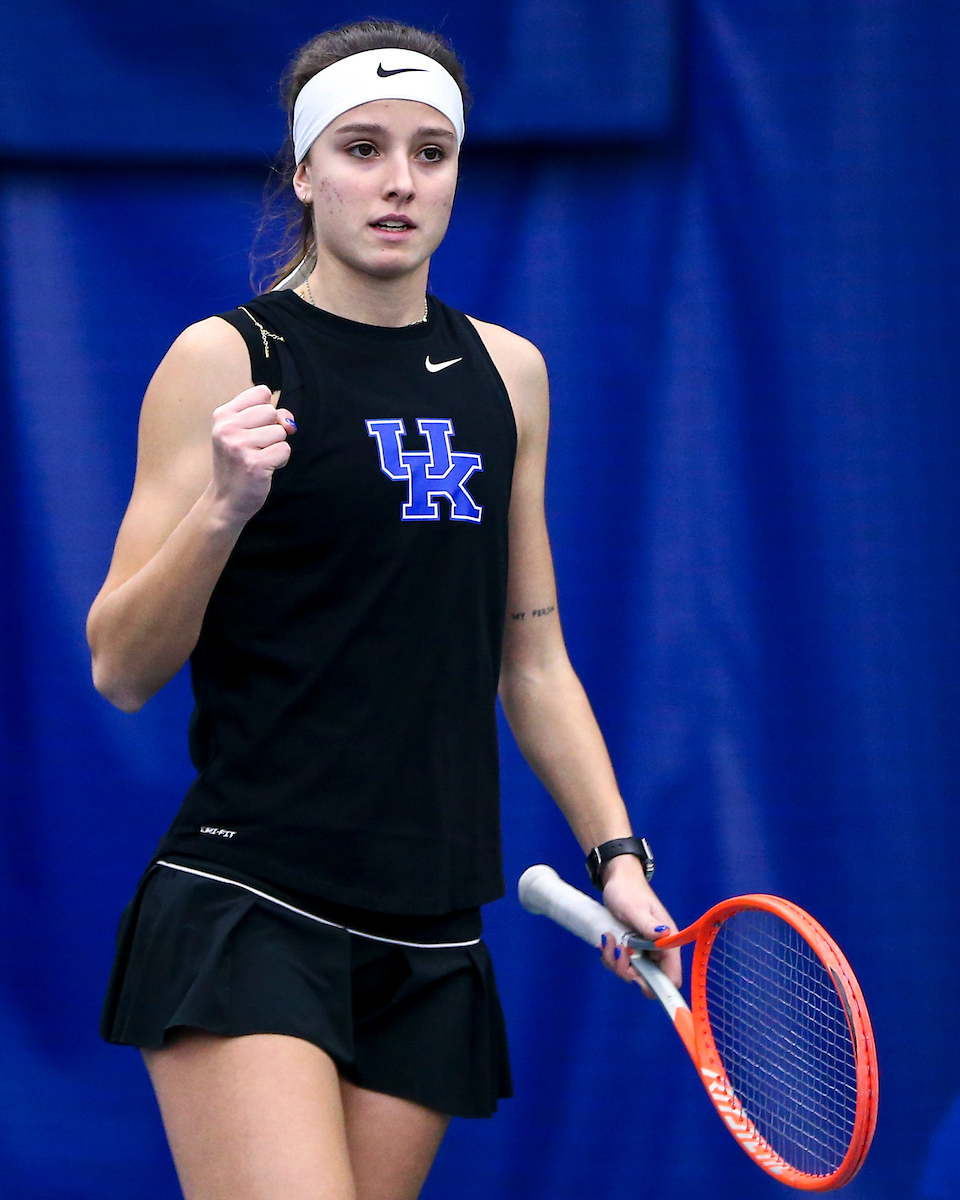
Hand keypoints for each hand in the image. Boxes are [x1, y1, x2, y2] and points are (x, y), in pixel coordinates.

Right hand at [210, 385, 296, 523]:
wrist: (226, 499)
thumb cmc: (238, 463)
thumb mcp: (243, 433)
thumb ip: (267, 417)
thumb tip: (289, 422)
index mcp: (223, 415)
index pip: (261, 392)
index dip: (267, 410)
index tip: (257, 427)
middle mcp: (228, 428)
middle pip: (272, 412)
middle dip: (272, 430)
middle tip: (257, 447)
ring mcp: (239, 446)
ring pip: (280, 432)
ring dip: (276, 447)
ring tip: (259, 458)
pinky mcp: (254, 464)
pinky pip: (284, 450)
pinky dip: (280, 461)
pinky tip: (264, 468)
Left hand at [597, 854, 681, 994]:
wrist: (617, 880)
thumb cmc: (628, 891)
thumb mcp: (634, 909)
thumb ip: (648, 925)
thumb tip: (665, 935)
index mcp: (668, 942)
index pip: (672, 978)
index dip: (656, 985)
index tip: (636, 976)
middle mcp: (659, 950)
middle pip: (648, 980)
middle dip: (627, 970)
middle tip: (616, 950)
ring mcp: (644, 950)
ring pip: (632, 973)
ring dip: (615, 961)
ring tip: (607, 938)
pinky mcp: (632, 949)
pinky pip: (621, 964)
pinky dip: (610, 957)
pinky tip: (605, 940)